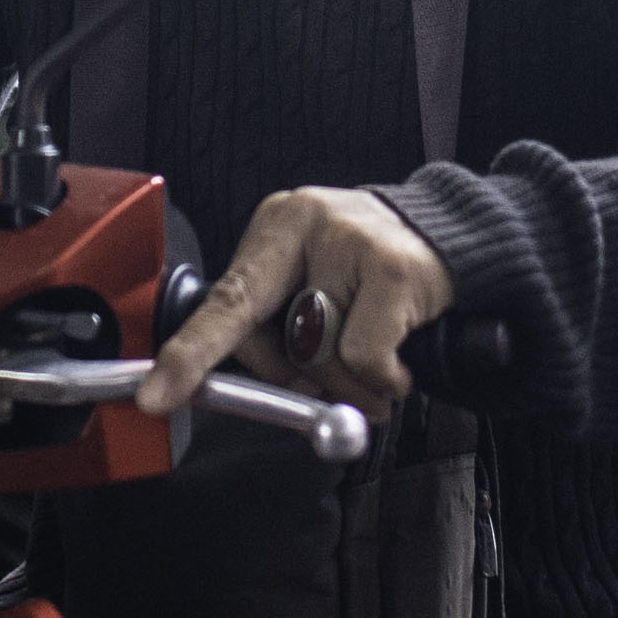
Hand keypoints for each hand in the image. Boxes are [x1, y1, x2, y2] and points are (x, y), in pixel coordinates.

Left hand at [144, 184, 457, 425]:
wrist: (460, 238)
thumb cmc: (375, 272)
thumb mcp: (316, 285)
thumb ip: (280, 330)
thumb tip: (274, 390)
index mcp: (277, 226)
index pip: (225, 296)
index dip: (189, 352)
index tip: (158, 394)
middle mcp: (308, 223)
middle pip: (266, 334)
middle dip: (290, 369)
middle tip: (326, 363)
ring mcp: (352, 242)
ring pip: (317, 352)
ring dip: (345, 377)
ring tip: (375, 351)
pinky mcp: (393, 269)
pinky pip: (364, 357)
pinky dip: (382, 377)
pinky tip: (399, 357)